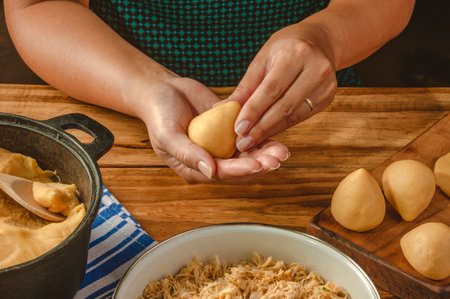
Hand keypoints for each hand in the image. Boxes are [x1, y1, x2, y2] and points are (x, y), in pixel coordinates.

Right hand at [136, 77, 288, 182]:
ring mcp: (222, 146)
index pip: (221, 174)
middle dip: (259, 165)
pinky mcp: (230, 131)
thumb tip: (210, 170)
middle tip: (277, 160)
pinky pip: (249, 136)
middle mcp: (212, 160)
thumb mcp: (168, 136)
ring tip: (281, 151)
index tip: (257, 165)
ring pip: (248, 155)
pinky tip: (276, 138)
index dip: (240, 171)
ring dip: (265, 154)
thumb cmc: (159, 115)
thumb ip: (188, 154)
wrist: (163, 91)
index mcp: (196, 168)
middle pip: (240, 169)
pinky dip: (263, 138)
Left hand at [228, 22, 336, 151]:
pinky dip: (281, 126)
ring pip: (293, 115)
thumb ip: (247, 86)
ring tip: (251, 141)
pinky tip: (267, 132)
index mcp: (296, 54)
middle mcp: (316, 69)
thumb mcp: (263, 59)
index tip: (238, 128)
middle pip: (284, 106)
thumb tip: (223, 109)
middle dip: (260, 127)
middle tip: (242, 142)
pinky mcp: (328, 98)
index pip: (271, 89)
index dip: (254, 111)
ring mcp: (325, 85)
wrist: (318, 42)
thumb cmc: (285, 48)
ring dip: (270, 131)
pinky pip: (300, 117)